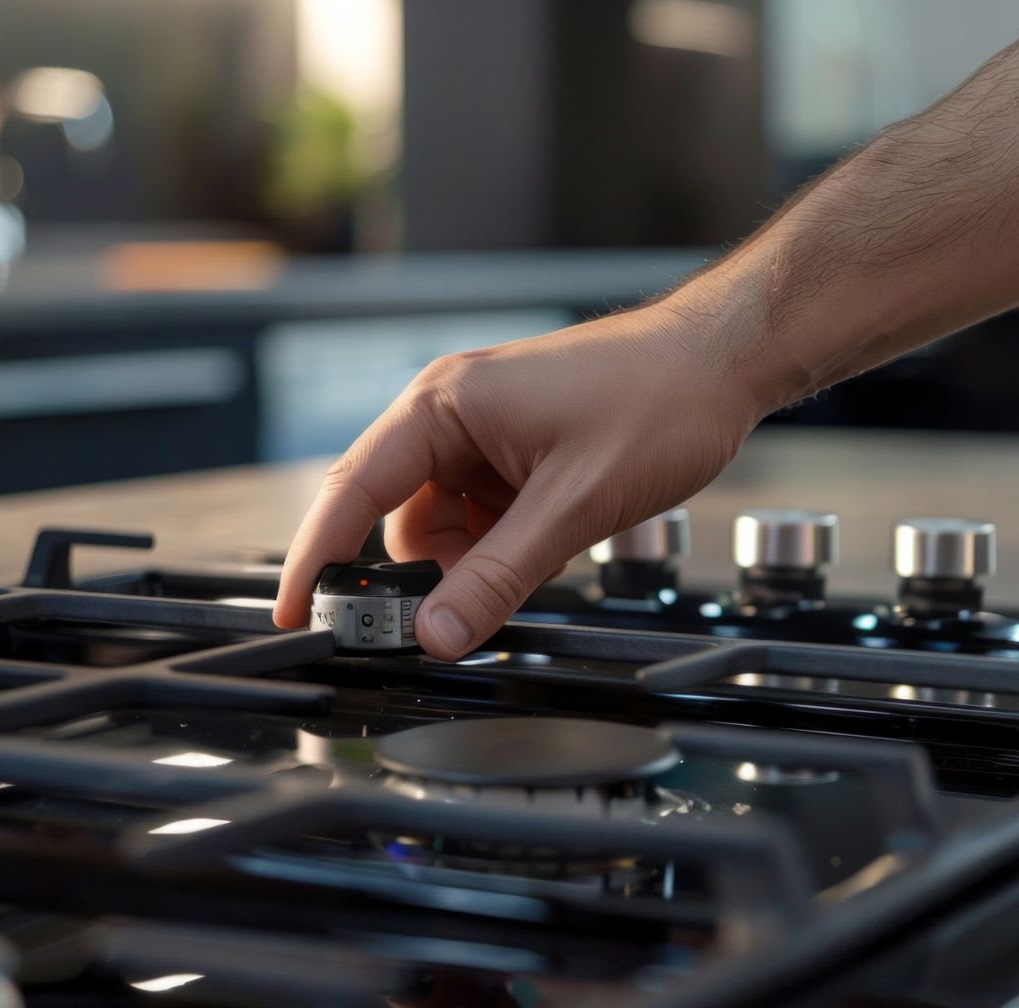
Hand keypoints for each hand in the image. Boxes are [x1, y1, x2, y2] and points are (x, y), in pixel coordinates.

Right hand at [271, 302, 766, 658]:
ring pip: (445, 525)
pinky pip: (484, 517)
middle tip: (454, 618)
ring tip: (538, 562)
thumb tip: (435, 634)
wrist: (725, 362)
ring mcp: (487, 434)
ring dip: (473, 561)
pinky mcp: (518, 453)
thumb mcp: (573, 505)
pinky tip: (548, 547)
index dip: (315, 559)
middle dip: (425, 572)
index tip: (293, 614)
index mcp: (445, 406)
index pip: (350, 490)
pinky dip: (503, 546)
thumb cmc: (658, 399)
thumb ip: (498, 575)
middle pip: (398, 517)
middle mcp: (453, 414)